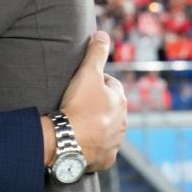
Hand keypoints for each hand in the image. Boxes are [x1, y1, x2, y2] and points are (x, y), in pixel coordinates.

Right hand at [56, 31, 127, 171]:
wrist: (69, 140)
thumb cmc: (79, 106)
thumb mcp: (86, 74)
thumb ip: (96, 53)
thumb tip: (102, 34)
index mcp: (120, 100)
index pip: (110, 84)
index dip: (96, 82)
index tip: (81, 86)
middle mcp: (123, 121)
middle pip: (110, 107)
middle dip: (98, 104)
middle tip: (77, 103)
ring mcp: (115, 141)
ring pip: (107, 128)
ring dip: (96, 124)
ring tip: (77, 122)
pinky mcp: (106, 158)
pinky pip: (101, 148)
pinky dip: (93, 144)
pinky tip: (80, 140)